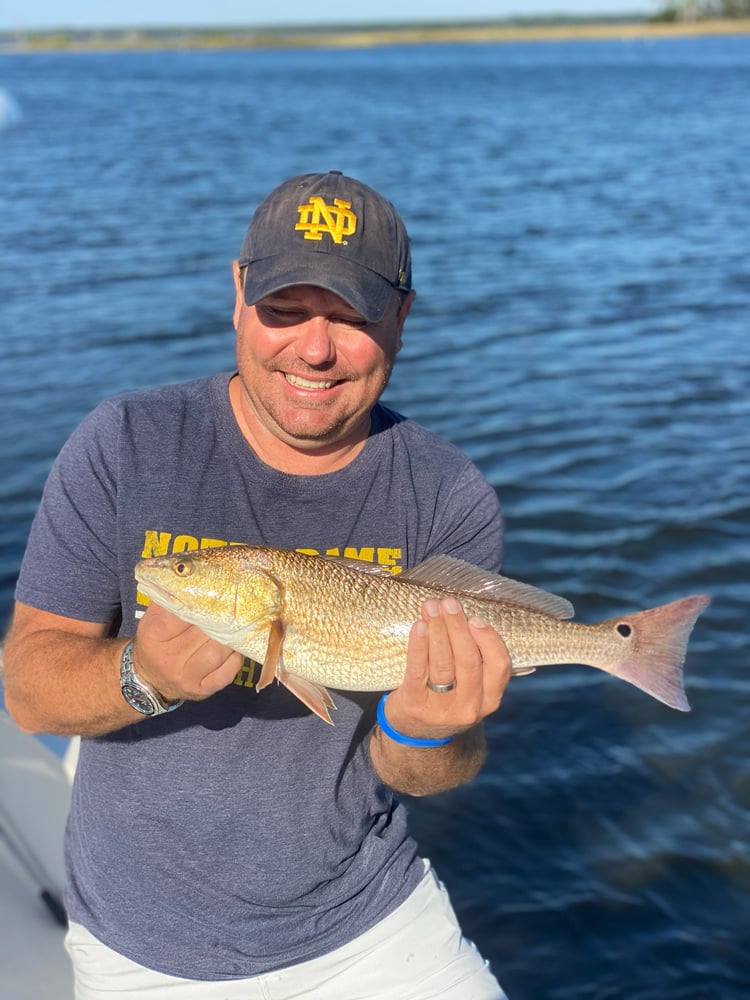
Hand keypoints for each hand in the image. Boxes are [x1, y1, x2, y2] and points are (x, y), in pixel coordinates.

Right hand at [133, 603, 242, 702]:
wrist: (149, 679)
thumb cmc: (156, 641)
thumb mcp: (153, 617)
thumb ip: (170, 597)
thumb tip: (193, 575)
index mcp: (154, 636)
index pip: (183, 614)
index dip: (201, 603)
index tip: (214, 594)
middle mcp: (168, 659)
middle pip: (204, 632)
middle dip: (220, 618)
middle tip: (233, 606)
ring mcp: (186, 677)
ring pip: (219, 651)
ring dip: (231, 637)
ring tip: (234, 626)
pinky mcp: (202, 690)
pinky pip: (228, 670)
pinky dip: (235, 657)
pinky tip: (233, 647)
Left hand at [383, 598, 510, 740]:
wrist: (416, 733)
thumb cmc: (448, 696)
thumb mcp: (471, 688)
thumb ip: (477, 661)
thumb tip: (468, 614)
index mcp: (490, 699)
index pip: (499, 666)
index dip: (489, 640)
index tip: (475, 618)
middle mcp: (470, 706)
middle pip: (468, 660)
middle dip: (458, 627)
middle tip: (449, 603)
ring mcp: (442, 709)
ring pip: (443, 663)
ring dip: (437, 630)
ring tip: (431, 607)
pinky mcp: (415, 705)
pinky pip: (418, 670)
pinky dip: (418, 645)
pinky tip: (419, 627)